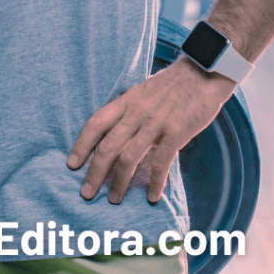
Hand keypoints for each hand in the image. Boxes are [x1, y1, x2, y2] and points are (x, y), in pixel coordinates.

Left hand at [67, 56, 235, 203]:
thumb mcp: (142, 92)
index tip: (71, 164)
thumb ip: (129, 111)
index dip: (81, 145)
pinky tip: (152, 197)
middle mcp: (135, 113)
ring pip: (128, 158)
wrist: (202, 74)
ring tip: (114, 200)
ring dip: (119, 182)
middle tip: (86, 193)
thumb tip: (116, 131)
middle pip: (107, 146)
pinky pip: (161, 163)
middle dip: (94, 172)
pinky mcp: (176, 133)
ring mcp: (155, 123)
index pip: (95, 124)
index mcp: (125, 101)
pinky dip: (155, 182)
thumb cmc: (172, 85)